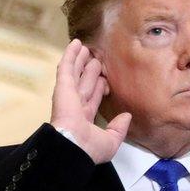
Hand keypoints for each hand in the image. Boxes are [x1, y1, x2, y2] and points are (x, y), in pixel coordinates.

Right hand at [50, 39, 130, 163]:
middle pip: (84, 82)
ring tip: (84, 47)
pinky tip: (75, 43)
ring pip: (75, 72)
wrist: (73, 146)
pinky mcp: (63, 86)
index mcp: (84, 119)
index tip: (104, 80)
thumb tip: (126, 116)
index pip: (92, 98)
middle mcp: (75, 105)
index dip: (99, 88)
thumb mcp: (110, 141)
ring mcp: (68, 94)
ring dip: (79, 59)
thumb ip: (118, 128)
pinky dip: (70, 55)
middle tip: (95, 59)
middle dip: (88, 71)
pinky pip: (66, 67)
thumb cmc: (89, 147)